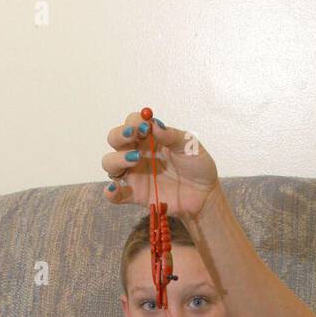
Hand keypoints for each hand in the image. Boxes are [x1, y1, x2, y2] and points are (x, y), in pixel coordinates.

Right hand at [101, 111, 219, 219]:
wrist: (205, 195)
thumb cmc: (197, 166)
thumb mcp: (190, 146)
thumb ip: (172, 135)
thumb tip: (155, 125)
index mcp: (150, 138)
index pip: (132, 123)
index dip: (133, 121)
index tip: (144, 125)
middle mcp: (137, 153)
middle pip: (115, 140)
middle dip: (119, 135)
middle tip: (133, 136)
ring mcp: (134, 174)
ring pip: (110, 164)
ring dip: (116, 159)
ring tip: (135, 159)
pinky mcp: (135, 194)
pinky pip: (116, 195)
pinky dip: (111, 193)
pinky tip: (115, 189)